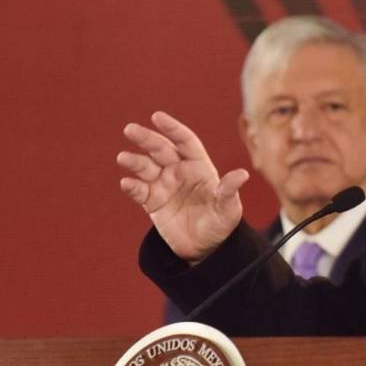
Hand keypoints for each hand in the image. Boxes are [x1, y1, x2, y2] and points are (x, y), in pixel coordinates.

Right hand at [117, 111, 248, 262]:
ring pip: (146, 167)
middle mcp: (180, 171)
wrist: (206, 248)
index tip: (157, 117)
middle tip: (130, 129)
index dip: (172, 128)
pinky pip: (139, 191)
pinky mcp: (152, 202)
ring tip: (124, 158)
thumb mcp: (229, 209)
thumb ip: (229, 191)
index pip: (185, 141)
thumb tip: (242, 174)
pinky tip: (127, 183)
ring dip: (135, 161)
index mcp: (200, 167)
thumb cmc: (222, 224)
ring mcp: (164, 185)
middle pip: (161, 149)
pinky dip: (132, 186)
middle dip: (146, 138)